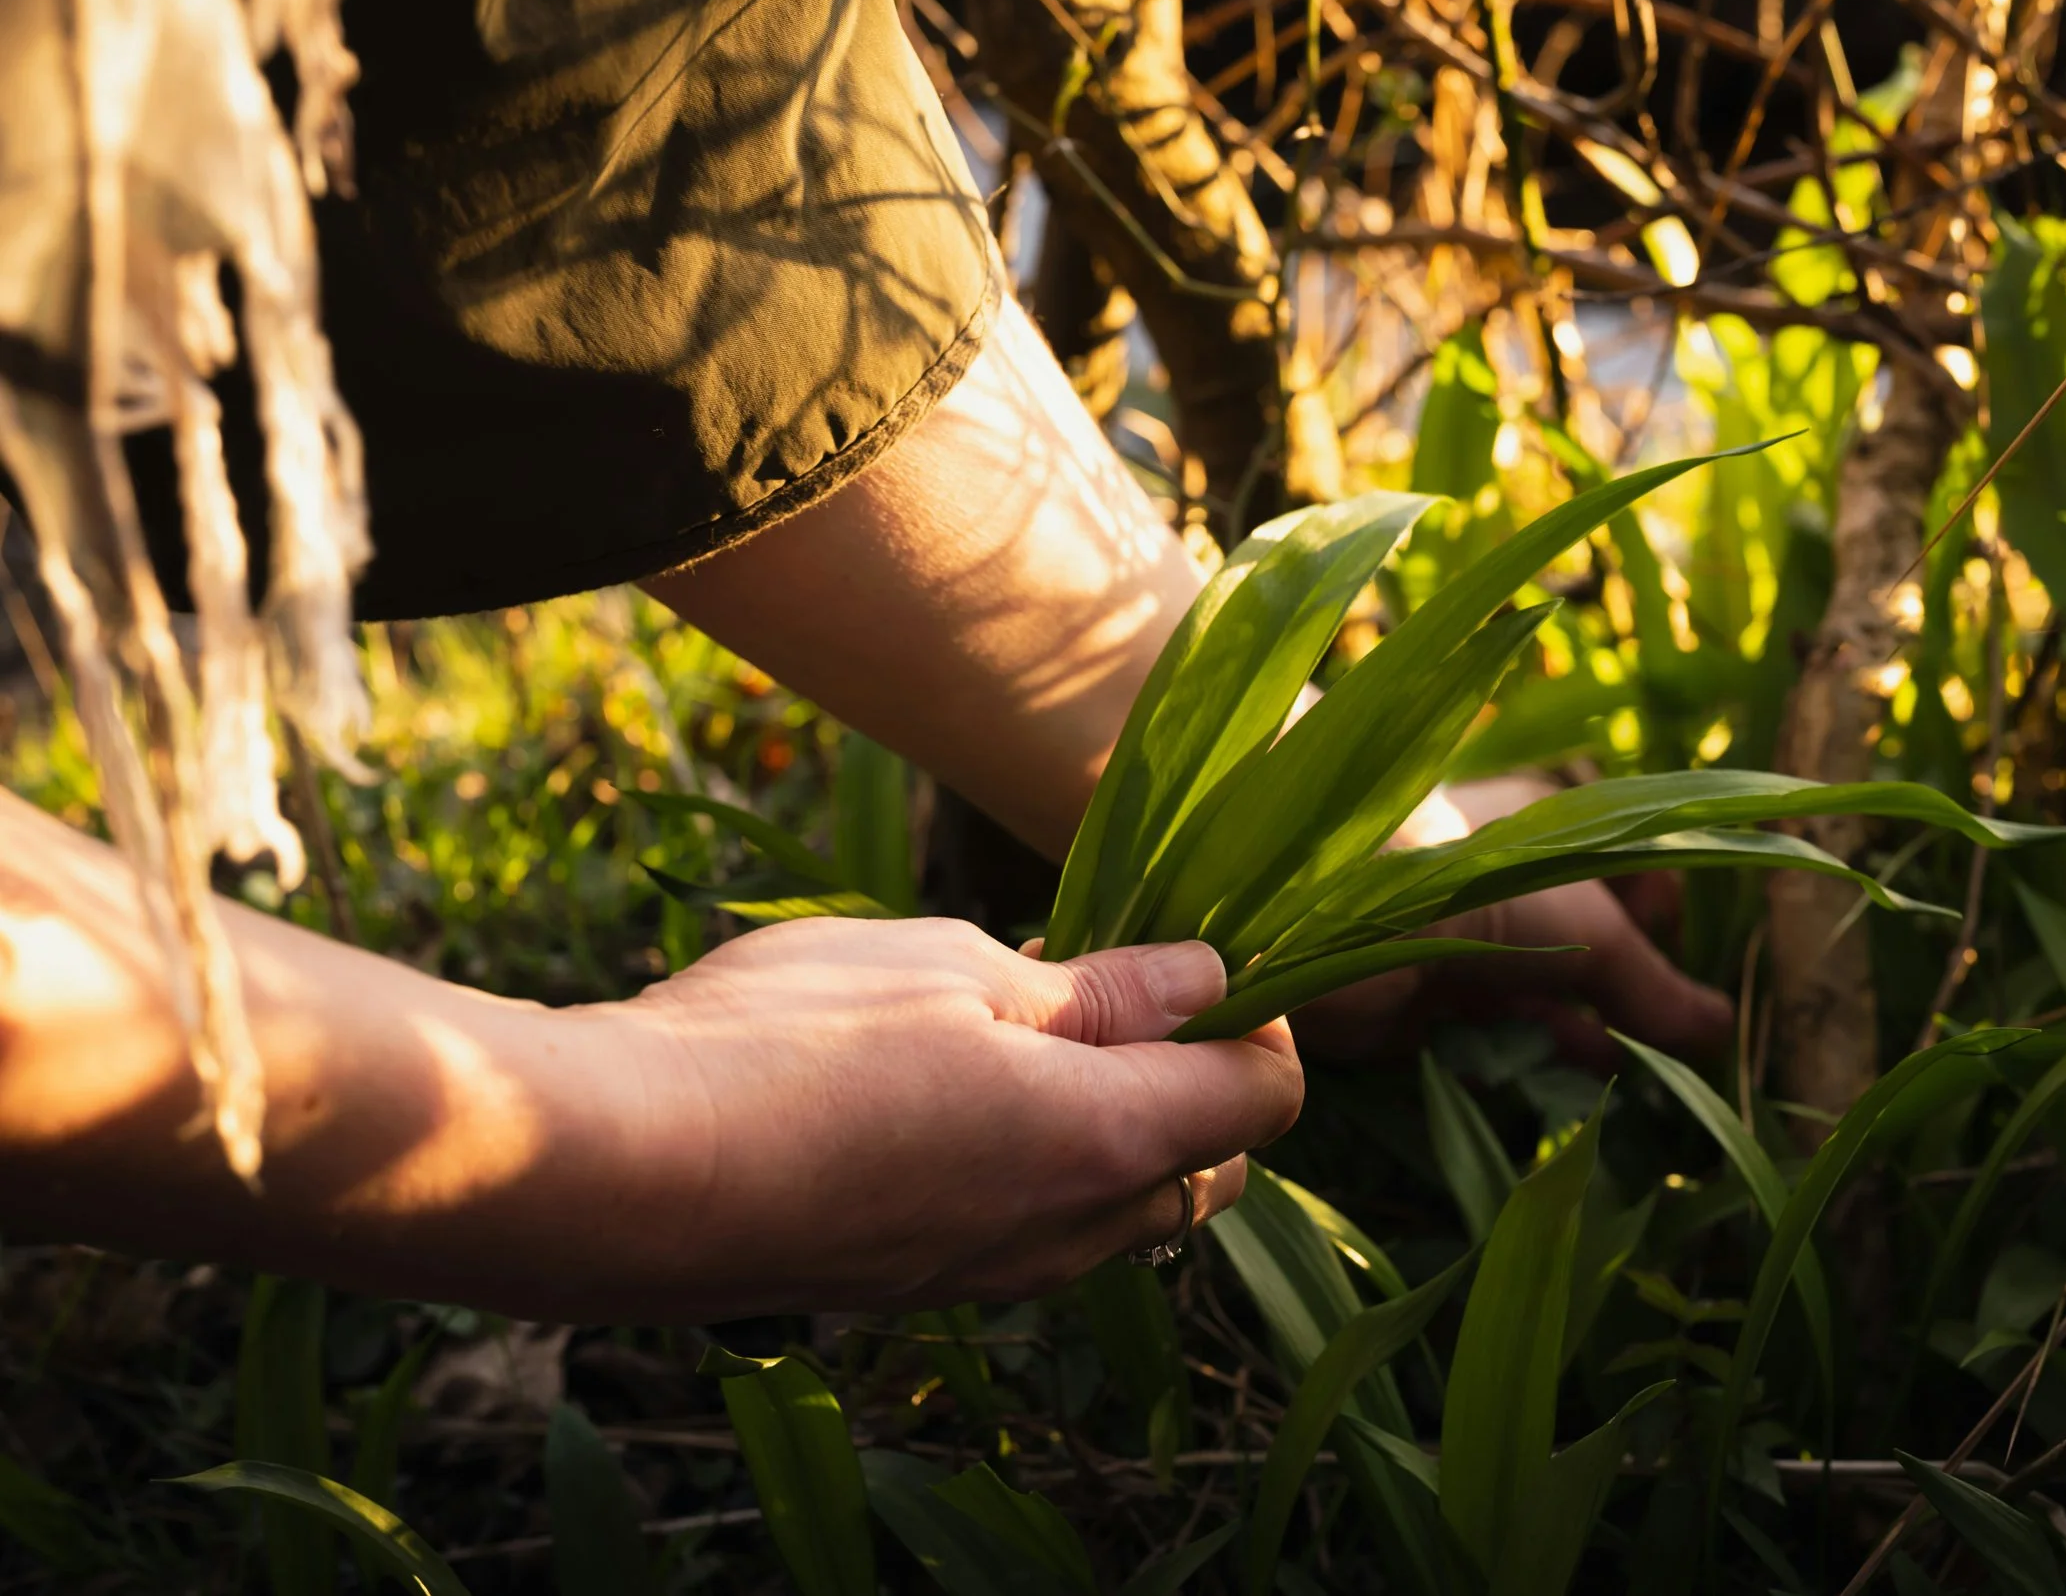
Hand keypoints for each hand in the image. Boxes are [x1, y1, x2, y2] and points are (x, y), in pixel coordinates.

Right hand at [617, 920, 1299, 1315]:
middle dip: (1196, 1079)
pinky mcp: (919, 1285)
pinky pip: (1029, 1231)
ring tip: (1019, 1025)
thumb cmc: (788, 1044)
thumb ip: (1098, 990)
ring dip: (1109, 1122)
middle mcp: (1068, 1233)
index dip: (1259, 1018)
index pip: (1265, 1097)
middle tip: (1115, 985)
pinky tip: (948, 1088)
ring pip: (1117, 1210)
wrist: (624, 1172)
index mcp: (1104, 1139)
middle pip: (1206, 1167)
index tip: (1199, 957)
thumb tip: (1201, 980)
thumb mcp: (955, 968)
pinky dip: (1032, 1162)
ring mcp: (992, 1274)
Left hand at [1296, 777, 1732, 1068]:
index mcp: (1539, 832)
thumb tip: (1724, 1030)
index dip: (1656, 918)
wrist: (1336, 918)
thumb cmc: (1478, 887)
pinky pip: (1481, 1043)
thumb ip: (1650, 986)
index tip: (1679, 957)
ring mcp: (1455, 946)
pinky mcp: (1414, 1008)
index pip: (1618, 872)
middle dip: (1623, 995)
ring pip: (1534, 1000)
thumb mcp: (1589, 932)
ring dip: (1578, 1037)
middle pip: (1579, 948)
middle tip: (1669, 1046)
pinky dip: (1521, 1066)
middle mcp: (1496, 886)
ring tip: (1630, 1077)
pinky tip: (1556, 1087)